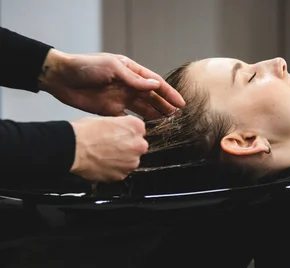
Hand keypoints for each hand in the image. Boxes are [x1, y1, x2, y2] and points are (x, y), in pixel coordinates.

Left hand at [39, 49, 184, 118]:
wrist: (60, 78)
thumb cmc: (85, 67)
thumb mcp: (112, 68)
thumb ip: (134, 79)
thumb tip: (155, 86)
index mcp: (131, 72)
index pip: (155, 83)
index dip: (169, 94)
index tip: (181, 104)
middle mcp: (128, 85)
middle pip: (151, 98)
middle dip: (165, 107)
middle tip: (177, 118)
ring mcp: (120, 98)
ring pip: (142, 109)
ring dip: (155, 116)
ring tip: (167, 125)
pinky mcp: (110, 110)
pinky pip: (128, 119)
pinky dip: (137, 124)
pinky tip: (146, 131)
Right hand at [70, 116, 147, 181]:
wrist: (72, 148)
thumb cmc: (85, 132)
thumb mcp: (107, 119)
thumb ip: (121, 126)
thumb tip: (121, 131)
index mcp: (136, 127)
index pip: (138, 130)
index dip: (126, 133)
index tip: (119, 135)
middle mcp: (139, 145)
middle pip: (136, 147)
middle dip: (126, 147)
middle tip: (110, 146)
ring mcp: (132, 162)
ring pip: (130, 160)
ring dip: (120, 159)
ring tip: (103, 155)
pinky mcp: (122, 175)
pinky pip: (121, 171)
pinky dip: (113, 169)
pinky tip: (101, 163)